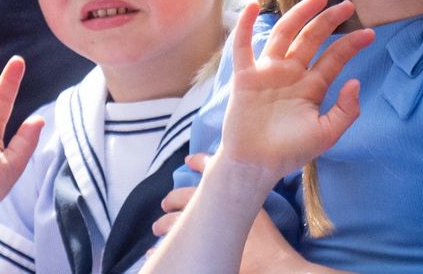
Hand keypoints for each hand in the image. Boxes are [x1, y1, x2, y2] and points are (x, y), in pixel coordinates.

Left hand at [154, 154, 316, 273]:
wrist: (271, 266)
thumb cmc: (268, 242)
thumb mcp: (260, 213)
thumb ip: (248, 195)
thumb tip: (242, 182)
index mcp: (223, 200)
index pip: (206, 173)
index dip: (198, 163)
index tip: (188, 160)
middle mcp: (206, 215)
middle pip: (180, 201)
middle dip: (171, 200)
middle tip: (165, 205)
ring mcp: (198, 236)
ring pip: (170, 226)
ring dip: (162, 225)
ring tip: (156, 230)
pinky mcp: (195, 254)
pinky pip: (169, 251)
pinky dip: (158, 250)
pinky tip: (152, 252)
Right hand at [217, 0, 372, 182]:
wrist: (256, 165)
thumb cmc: (290, 151)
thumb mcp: (326, 134)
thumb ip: (345, 111)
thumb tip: (356, 81)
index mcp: (311, 86)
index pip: (334, 58)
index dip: (351, 45)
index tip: (370, 33)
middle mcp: (291, 73)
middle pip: (311, 39)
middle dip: (329, 21)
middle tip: (347, 5)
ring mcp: (268, 72)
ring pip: (284, 35)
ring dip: (299, 15)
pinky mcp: (245, 77)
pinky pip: (243, 48)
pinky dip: (245, 27)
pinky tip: (252, 7)